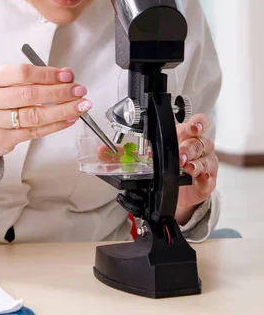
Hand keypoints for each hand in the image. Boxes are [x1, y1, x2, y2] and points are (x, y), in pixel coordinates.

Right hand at [0, 64, 90, 173]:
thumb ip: (29, 78)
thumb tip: (65, 75)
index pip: (22, 73)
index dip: (47, 74)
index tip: (67, 76)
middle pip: (29, 95)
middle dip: (59, 92)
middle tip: (79, 90)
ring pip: (34, 116)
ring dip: (62, 110)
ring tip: (80, 106)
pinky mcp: (2, 140)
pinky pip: (34, 132)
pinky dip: (55, 125)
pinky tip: (69, 119)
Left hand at [95, 112, 216, 225]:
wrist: (178, 192)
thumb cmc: (167, 166)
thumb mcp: (147, 157)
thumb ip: (126, 152)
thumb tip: (102, 151)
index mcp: (184, 135)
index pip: (198, 123)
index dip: (198, 123)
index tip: (192, 126)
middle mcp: (197, 147)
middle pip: (200, 141)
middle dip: (190, 147)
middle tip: (180, 155)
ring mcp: (204, 163)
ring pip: (206, 158)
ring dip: (195, 162)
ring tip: (185, 167)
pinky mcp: (207, 181)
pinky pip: (210, 178)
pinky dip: (205, 178)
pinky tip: (199, 178)